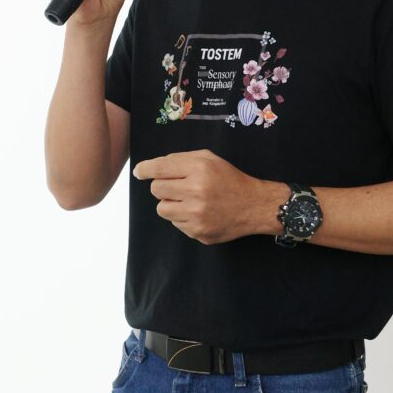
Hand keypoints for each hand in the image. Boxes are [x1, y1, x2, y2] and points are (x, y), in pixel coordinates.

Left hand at [132, 149, 277, 244]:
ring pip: (162, 209)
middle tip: (178, 186)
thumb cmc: (228, 178)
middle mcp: (197, 192)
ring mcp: (197, 216)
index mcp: (199, 170)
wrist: (253, 206)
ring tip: (188, 200)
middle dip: (163, 186)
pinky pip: (175, 224)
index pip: (161, 168)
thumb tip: (150, 168)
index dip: (145, 169)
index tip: (139, 172)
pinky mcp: (198, 233)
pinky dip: (182, 218)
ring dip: (170, 204)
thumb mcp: (209, 159)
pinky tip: (199, 212)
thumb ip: (180, 160)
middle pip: (157, 189)